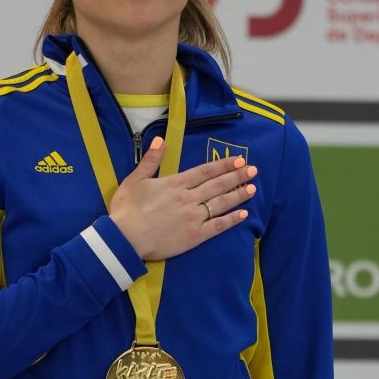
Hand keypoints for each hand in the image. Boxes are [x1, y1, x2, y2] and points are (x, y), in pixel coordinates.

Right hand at [108, 138, 256, 260]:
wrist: (125, 239)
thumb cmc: (127, 210)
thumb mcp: (135, 180)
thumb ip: (150, 160)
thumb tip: (161, 139)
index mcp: (175, 184)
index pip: (205, 171)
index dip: (224, 165)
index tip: (239, 159)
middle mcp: (188, 198)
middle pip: (218, 185)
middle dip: (237, 176)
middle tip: (253, 170)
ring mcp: (193, 217)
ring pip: (221, 203)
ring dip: (238, 195)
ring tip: (253, 188)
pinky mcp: (195, 236)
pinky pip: (218, 226)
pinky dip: (232, 220)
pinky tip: (243, 214)